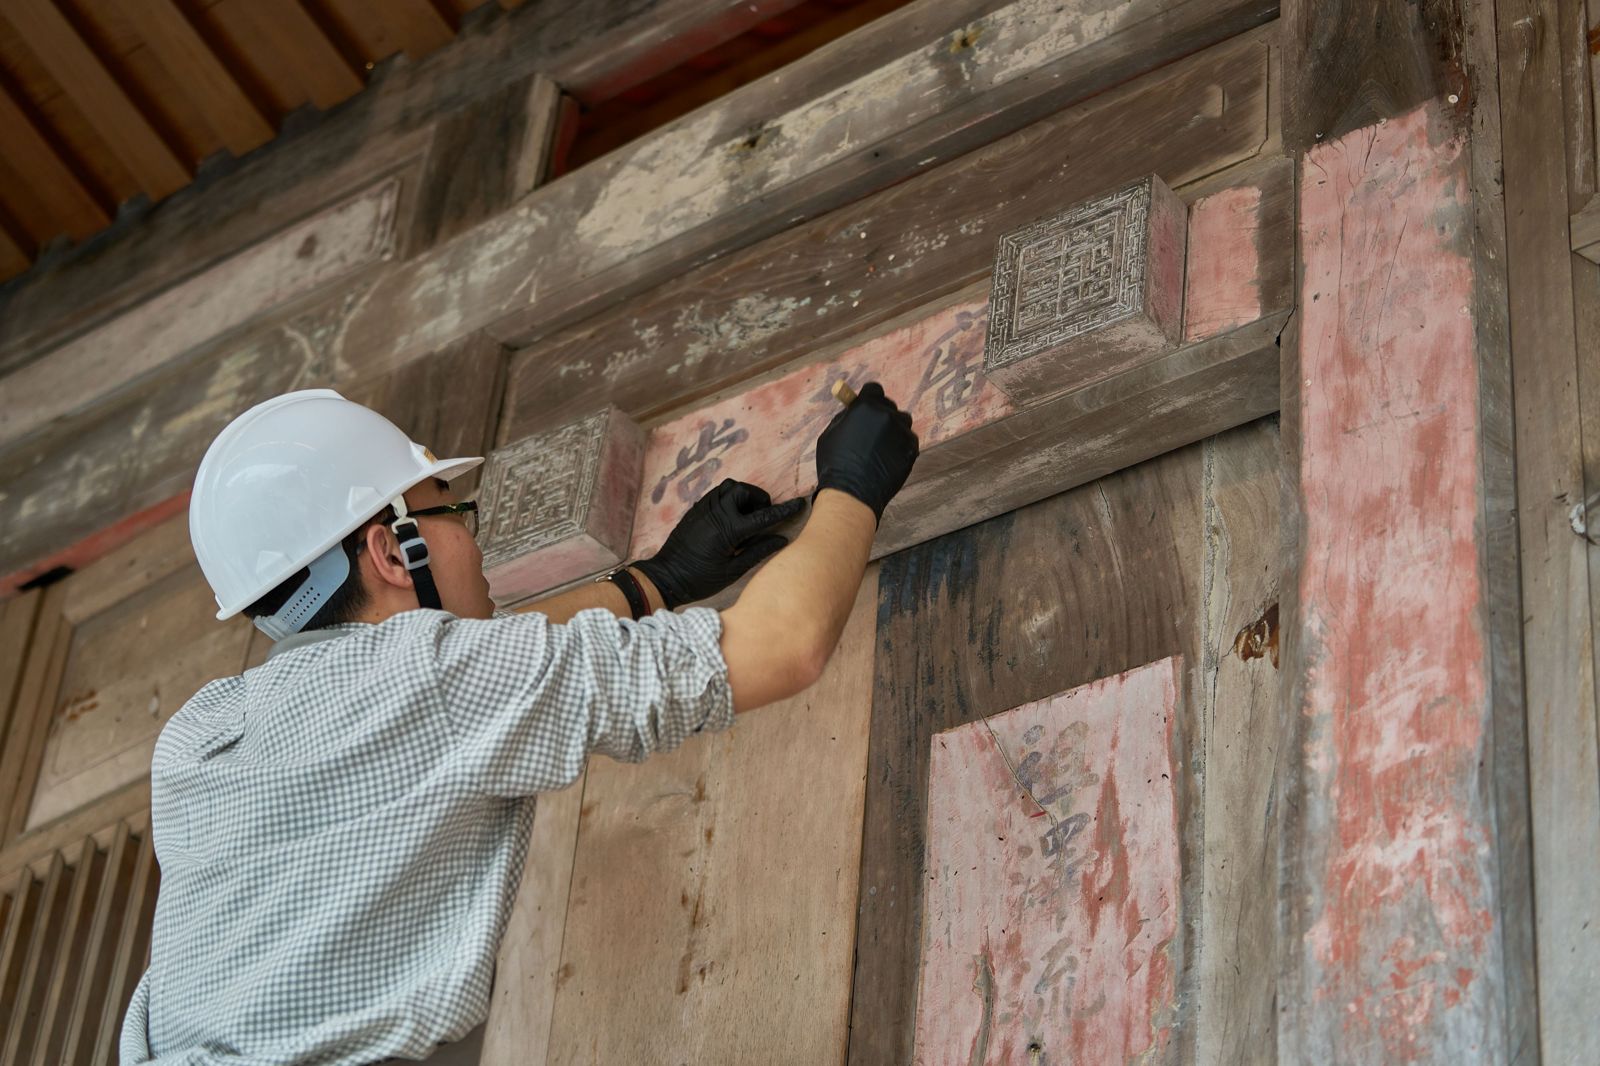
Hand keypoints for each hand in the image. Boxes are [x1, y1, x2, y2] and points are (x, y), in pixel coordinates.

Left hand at [633, 479, 804, 607]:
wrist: (665, 577)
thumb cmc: (700, 579)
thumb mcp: (733, 570)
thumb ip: (759, 552)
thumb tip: (781, 539)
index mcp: (728, 529)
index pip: (764, 516)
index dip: (785, 510)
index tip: (800, 503)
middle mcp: (715, 512)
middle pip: (744, 491)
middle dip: (759, 499)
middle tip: (762, 517)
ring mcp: (703, 508)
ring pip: (730, 487)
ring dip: (744, 496)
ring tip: (747, 516)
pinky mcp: (696, 509)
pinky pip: (717, 493)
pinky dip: (730, 499)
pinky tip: (732, 517)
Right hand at [813, 382, 917, 523]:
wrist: (852, 493)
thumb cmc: (835, 464)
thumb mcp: (831, 433)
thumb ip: (846, 417)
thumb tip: (854, 410)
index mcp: (865, 407)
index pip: (873, 390)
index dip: (869, 398)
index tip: (867, 406)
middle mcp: (887, 415)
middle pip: (889, 405)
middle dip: (882, 414)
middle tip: (874, 430)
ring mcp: (902, 432)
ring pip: (902, 422)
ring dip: (894, 430)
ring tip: (881, 447)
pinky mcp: (912, 449)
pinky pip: (909, 440)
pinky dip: (901, 446)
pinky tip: (889, 458)